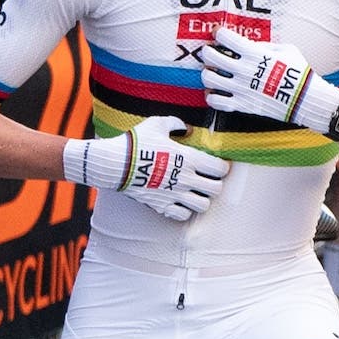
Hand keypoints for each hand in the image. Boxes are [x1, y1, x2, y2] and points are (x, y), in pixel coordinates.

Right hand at [61, 114, 230, 220]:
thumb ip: (175, 123)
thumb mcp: (156, 124)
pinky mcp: (162, 206)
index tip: (216, 165)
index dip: (222, 167)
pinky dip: (184, 210)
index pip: (220, 168)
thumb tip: (185, 127)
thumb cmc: (137, 142)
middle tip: (207, 180)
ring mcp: (175, 195)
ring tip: (194, 193)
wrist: (116, 164)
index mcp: (189, 158)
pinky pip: (183, 215)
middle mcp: (186, 179)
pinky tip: (178, 201)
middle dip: (215, 184)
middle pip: (216, 189)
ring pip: (203, 205)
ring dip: (201, 199)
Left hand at [197, 27, 338, 133]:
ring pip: (209, 79)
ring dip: (208, 74)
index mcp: (254, 53)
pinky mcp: (242, 105)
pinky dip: (212, 97)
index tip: (218, 33)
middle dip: (207, 52)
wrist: (306, 100)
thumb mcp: (287, 50)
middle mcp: (244, 70)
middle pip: (210, 56)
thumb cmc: (299, 72)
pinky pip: (216, 102)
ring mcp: (241, 89)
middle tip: (212, 53)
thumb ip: (265, 45)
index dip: (218, 33)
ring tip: (214, 74)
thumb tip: (250, 44)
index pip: (226, 37)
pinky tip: (217, 93)